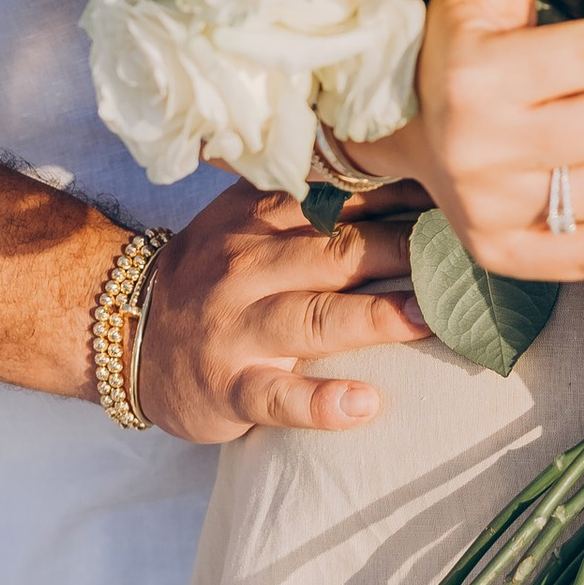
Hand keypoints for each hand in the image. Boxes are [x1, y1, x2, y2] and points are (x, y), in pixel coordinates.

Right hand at [134, 186, 427, 442]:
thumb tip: (410, 180)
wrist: (123, 330)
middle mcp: (249, 266)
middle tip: (460, 257)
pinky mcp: (229, 386)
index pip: (339, 201)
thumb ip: (312, 200)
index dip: (399, 198)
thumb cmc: (214, 274)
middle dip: (400, 251)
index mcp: (260, 219)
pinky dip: (320, 403)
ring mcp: (238, 329)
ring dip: (372, 317)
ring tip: (426, 318)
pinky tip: (362, 404)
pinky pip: (276, 396)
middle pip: (334, 253)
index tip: (453, 199)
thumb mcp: (248, 222)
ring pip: (312, 319)